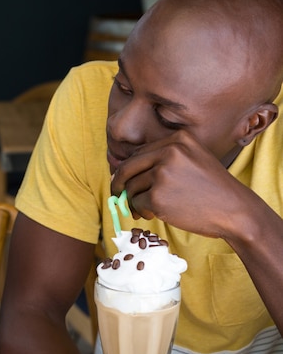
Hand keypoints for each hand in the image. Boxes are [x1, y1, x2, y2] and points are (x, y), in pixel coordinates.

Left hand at [111, 131, 251, 237]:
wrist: (235, 210)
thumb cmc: (212, 189)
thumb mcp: (192, 160)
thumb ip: (163, 159)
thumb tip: (122, 170)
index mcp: (177, 139)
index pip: (139, 153)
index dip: (128, 169)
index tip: (122, 180)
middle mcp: (169, 152)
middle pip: (128, 167)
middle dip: (119, 183)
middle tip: (117, 195)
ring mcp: (162, 173)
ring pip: (131, 186)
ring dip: (134, 201)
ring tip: (147, 209)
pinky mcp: (158, 195)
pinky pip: (137, 202)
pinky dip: (141, 210)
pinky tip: (154, 214)